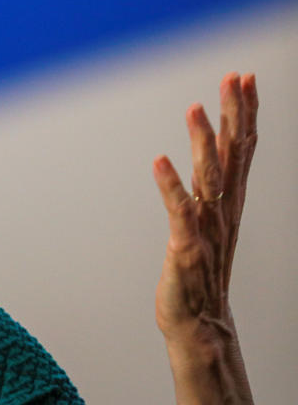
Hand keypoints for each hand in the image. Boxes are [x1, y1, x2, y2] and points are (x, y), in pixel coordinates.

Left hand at [152, 72, 256, 343]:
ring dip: (201, 142)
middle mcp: (222, 211)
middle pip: (233, 155)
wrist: (200, 327)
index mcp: (228, 202)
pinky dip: (170, 187)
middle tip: (235, 76)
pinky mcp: (185, 249)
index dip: (244, 112)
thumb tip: (208, 157)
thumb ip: (208, 191)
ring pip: (208, 178)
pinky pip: (179, 213)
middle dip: (234, 113)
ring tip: (194, 108)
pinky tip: (159, 161)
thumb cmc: (199, 275)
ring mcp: (206, 230)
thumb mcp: (207, 224)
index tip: (245, 77)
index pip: (241, 149)